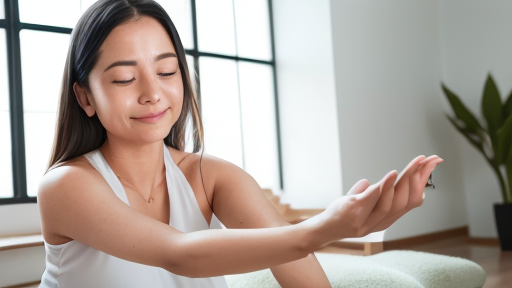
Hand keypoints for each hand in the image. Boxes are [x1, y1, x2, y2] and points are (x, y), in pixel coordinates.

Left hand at [305, 155, 442, 244]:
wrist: (323, 230)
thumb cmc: (341, 216)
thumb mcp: (358, 204)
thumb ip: (365, 194)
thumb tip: (367, 182)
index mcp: (387, 219)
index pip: (412, 201)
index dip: (423, 183)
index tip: (431, 165)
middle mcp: (382, 221)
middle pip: (408, 201)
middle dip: (420, 178)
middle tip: (429, 160)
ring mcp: (368, 217)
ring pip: (394, 201)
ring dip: (407, 180)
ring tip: (417, 163)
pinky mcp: (356, 210)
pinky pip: (374, 197)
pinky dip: (385, 185)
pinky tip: (393, 173)